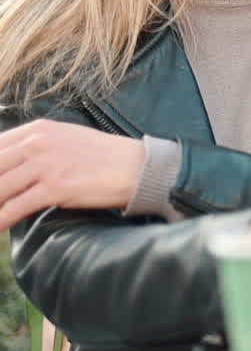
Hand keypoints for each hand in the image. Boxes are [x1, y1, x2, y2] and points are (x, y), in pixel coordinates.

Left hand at [0, 119, 144, 229]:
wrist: (137, 167)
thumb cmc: (103, 157)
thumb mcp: (66, 139)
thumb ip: (36, 146)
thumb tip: (10, 165)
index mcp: (38, 130)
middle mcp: (38, 143)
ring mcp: (46, 164)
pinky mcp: (55, 187)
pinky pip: (15, 206)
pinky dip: (1, 220)